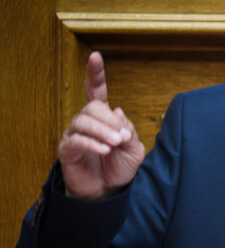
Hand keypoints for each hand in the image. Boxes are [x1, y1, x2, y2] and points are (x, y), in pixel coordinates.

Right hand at [58, 52, 144, 198]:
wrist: (109, 191)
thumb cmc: (120, 168)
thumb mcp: (134, 149)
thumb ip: (129, 130)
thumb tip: (117, 111)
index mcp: (104, 117)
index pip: (96, 91)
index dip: (95, 74)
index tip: (96, 56)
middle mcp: (87, 122)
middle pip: (92, 106)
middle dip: (108, 119)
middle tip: (121, 136)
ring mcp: (75, 134)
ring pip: (83, 121)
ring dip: (102, 131)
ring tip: (115, 144)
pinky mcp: (67, 150)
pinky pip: (76, 140)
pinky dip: (92, 143)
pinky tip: (104, 150)